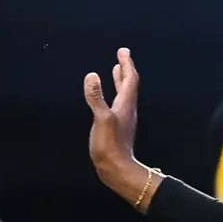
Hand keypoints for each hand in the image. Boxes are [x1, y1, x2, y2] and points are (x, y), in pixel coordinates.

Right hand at [83, 48, 155, 207]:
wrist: (117, 170)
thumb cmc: (110, 146)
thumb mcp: (101, 119)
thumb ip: (96, 97)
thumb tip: (92, 75)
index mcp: (125, 104)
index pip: (130, 79)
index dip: (126, 64)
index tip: (123, 51)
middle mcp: (127, 110)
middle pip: (129, 85)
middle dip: (125, 69)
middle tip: (121, 56)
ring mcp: (123, 119)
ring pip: (124, 95)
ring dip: (121, 81)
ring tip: (116, 70)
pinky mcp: (118, 128)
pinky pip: (118, 104)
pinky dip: (115, 94)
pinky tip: (109, 98)